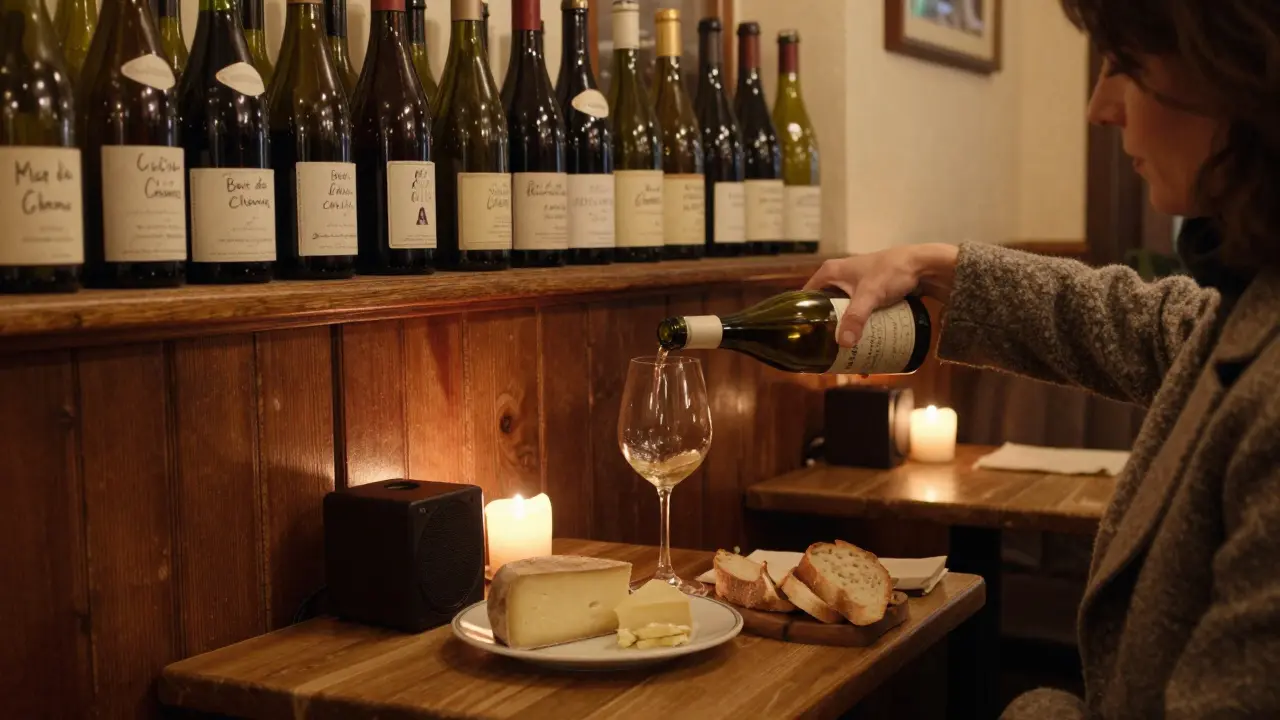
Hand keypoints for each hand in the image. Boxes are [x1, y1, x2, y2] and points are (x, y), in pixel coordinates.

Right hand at [802, 244, 958, 346]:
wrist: (924, 264)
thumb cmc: (892, 271)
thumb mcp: (870, 295)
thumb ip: (856, 318)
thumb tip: (844, 344)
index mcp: (830, 272)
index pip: (805, 296)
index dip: (802, 316)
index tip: (803, 338)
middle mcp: (839, 277)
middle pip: (824, 308)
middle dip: (826, 330)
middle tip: (826, 352)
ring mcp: (854, 286)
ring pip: (842, 312)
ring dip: (844, 331)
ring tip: (846, 354)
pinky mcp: (869, 293)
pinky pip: (858, 313)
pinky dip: (858, 327)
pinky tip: (863, 344)